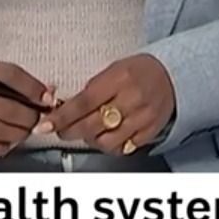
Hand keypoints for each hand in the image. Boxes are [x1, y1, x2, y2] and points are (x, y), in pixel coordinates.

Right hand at [0, 56, 54, 158]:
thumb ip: (14, 78)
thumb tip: (48, 90)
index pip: (9, 75)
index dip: (32, 88)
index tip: (47, 97)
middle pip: (6, 108)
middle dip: (30, 116)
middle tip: (38, 118)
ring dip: (19, 133)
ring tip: (25, 130)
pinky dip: (0, 147)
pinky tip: (8, 142)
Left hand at [43, 54, 173, 155]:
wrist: (173, 76)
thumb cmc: (138, 71)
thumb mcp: (113, 69)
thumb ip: (91, 90)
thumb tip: (64, 108)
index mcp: (118, 79)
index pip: (83, 103)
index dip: (61, 117)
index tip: (45, 125)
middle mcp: (131, 99)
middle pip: (91, 126)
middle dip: (69, 131)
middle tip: (60, 130)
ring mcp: (142, 118)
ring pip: (105, 141)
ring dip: (89, 140)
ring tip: (86, 131)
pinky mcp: (150, 132)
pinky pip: (122, 148)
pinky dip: (109, 146)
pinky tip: (106, 136)